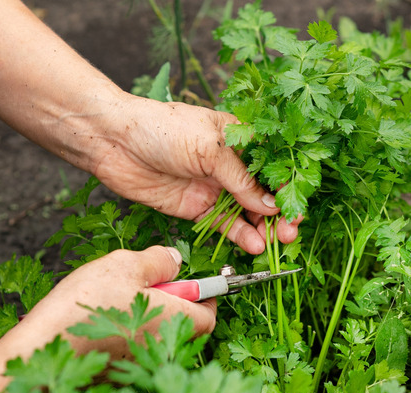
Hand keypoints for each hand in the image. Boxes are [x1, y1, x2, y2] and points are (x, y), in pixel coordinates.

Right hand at [15, 246, 215, 356]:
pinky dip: (128, 335)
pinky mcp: (120, 373)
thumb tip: (175, 259)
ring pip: (159, 337)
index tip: (194, 283)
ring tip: (120, 301)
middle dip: (175, 305)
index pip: (208, 313)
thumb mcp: (125, 265)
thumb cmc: (87, 305)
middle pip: (185, 327)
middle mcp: (164, 348)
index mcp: (175, 320)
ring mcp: (142, 364)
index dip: (205, 296)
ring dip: (149, 319)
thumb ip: (158, 260)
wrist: (43, 346)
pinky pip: (135, 350)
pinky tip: (104, 320)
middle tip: (151, 287)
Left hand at [91, 96, 299, 254]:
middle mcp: (231, 164)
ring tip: (275, 243)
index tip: (296, 209)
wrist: (113, 142)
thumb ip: (241, 178)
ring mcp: (214, 188)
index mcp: (240, 138)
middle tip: (289, 232)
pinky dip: (241, 236)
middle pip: (264, 193)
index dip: (288, 187)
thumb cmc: (161, 129)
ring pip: (248, 213)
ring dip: (264, 228)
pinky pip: (225, 226)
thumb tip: (271, 205)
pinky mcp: (197, 208)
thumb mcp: (208, 147)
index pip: (273, 165)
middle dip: (280, 213)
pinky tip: (254, 245)